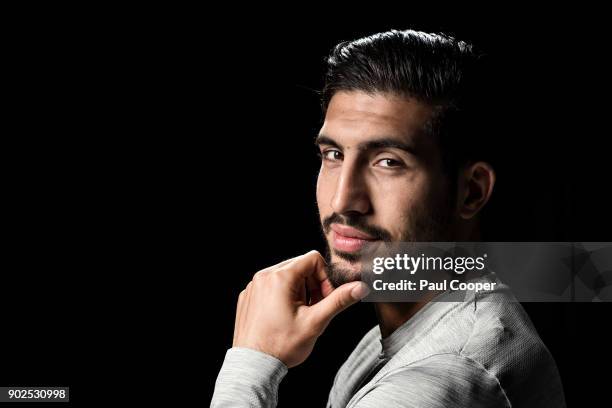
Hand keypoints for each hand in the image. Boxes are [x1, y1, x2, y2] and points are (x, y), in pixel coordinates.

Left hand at [232, 250, 369, 367]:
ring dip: (298, 291)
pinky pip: (271, 286)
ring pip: (285, 276)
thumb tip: (360, 287)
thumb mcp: (316, 322)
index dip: (325, 278)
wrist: (254, 366)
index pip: (313, 259)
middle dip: (312, 285)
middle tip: (312, 309)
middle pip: (299, 266)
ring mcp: (253, 286)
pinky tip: (283, 317)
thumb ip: (339, 301)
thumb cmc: (281, 346)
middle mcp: (264, 276)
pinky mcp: (248, 296)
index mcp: (280, 277)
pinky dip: (281, 296)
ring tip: (298, 314)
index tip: (324, 299)